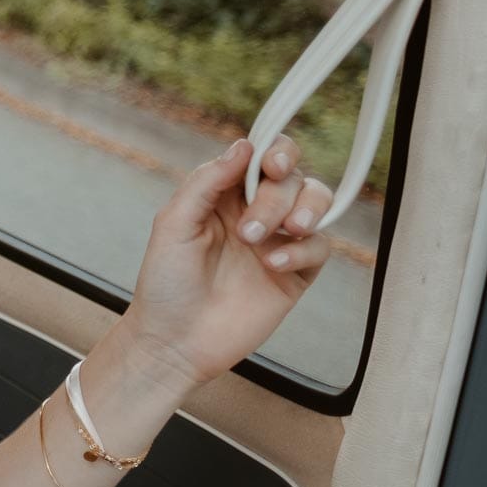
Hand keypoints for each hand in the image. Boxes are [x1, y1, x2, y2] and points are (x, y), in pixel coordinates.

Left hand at [121, 135, 334, 389]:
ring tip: (282, 233)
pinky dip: (303, 250)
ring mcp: (277, 241)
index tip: (271, 165)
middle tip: (249, 230)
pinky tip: (274, 265)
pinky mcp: (295, 273)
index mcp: (223, 194)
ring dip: (304, 211)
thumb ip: (207, 182)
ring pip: (316, 203)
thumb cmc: (166, 281)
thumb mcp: (174, 224)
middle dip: (277, 196)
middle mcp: (254, 211)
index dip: (276, 152)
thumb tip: (245, 145)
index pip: (261, 156)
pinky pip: (320, 247)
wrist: (176, 341)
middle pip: (291, 178)